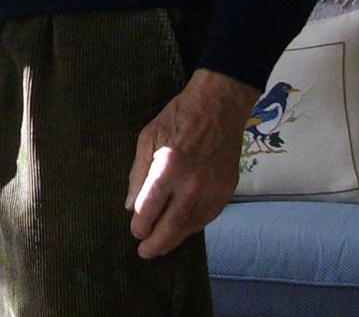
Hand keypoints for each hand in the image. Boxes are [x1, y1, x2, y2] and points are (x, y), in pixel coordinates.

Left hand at [124, 69, 258, 258]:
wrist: (219, 106)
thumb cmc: (177, 118)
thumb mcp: (147, 138)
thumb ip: (138, 174)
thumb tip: (131, 206)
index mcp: (168, 169)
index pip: (149, 211)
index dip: (139, 225)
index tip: (135, 230)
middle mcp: (192, 185)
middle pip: (171, 227)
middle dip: (156, 243)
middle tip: (145, 252)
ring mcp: (213, 189)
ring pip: (192, 226)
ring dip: (175, 238)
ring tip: (162, 244)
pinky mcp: (227, 190)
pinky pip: (208, 217)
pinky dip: (193, 226)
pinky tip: (183, 227)